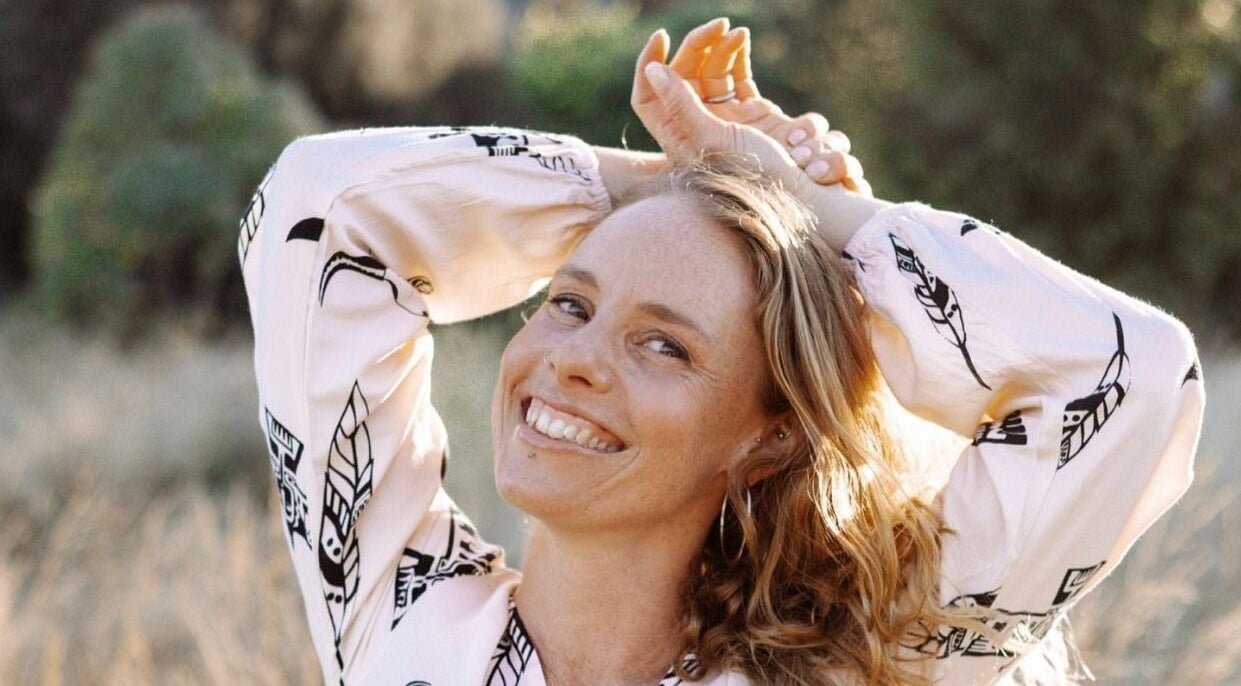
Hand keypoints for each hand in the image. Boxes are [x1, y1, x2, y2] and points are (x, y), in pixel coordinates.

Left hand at [632, 21, 868, 194]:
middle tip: (715, 26)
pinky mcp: (753, 114)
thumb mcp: (712, 137)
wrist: (804, 196)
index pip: (648, 97)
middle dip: (696, 48)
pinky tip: (742, 39)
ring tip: (735, 32)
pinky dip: (739, 58)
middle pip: (683, 78)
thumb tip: (653, 70)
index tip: (662, 36)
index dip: (648, 65)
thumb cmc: (756, 175)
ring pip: (712, 73)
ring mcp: (726, 120)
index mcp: (678, 139)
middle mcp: (698, 129)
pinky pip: (738, 77)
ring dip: (721, 48)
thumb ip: (681, 105)